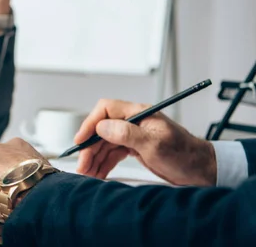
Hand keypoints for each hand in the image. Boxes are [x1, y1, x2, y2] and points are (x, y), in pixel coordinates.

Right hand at [75, 99, 215, 185]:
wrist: (202, 170)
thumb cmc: (184, 155)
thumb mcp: (154, 145)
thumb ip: (127, 134)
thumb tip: (102, 127)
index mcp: (138, 113)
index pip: (106, 110)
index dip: (90, 124)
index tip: (81, 140)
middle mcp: (133, 122)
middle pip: (102, 130)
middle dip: (90, 148)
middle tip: (82, 166)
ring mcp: (133, 135)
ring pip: (105, 144)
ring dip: (94, 158)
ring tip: (86, 174)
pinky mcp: (135, 148)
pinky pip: (113, 154)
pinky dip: (104, 163)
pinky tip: (97, 173)